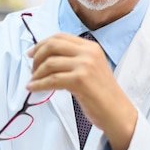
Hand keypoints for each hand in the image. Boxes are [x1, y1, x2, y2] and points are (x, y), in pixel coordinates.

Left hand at [27, 33, 136, 149]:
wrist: (117, 112)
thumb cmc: (102, 94)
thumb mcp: (91, 69)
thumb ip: (74, 60)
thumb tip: (46, 59)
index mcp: (91, 47)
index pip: (60, 37)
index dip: (42, 44)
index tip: (32, 53)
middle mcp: (88, 52)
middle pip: (52, 45)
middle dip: (37, 56)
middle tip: (32, 69)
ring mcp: (85, 65)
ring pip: (50, 63)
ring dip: (36, 74)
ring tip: (33, 82)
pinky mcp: (80, 80)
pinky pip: (52, 80)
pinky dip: (39, 84)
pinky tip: (34, 89)